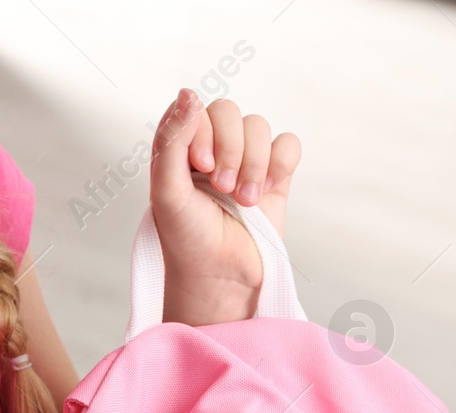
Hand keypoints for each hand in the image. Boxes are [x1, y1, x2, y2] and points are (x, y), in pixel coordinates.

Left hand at [150, 88, 301, 326]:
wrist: (221, 276)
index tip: (200, 169)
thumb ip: (172, 140)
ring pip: (259, 126)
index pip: (198, 108)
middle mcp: (213, 147)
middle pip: (230, 112)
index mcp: (182, 146)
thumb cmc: (187, 238)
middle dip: (230, 149)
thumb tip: (189, 92)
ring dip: (254, 163)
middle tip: (222, 187)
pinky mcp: (275, 176)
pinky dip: (280, 163)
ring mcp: (246, 160)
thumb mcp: (167, 191)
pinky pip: (288, 144)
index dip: (203, 132)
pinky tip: (267, 190)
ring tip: (244, 199)